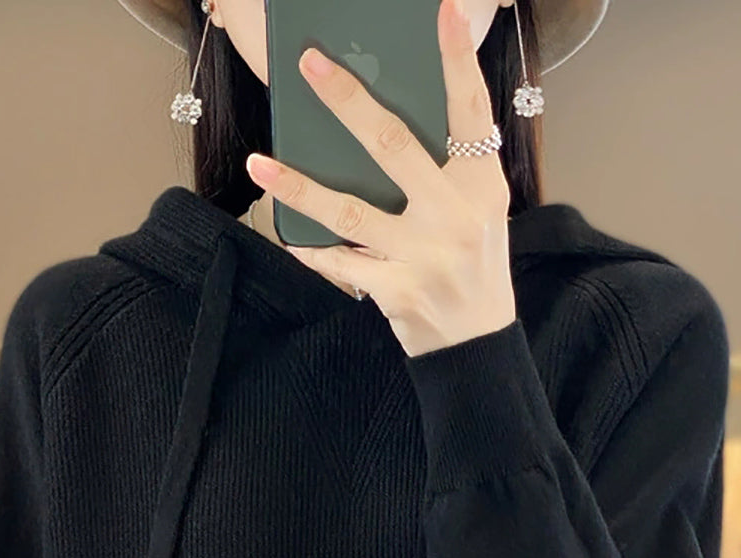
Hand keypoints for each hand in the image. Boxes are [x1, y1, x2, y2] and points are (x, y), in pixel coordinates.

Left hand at [246, 0, 516, 358]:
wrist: (477, 342)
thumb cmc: (473, 266)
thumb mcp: (479, 210)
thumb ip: (448, 167)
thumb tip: (380, 123)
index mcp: (481, 186)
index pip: (470, 111)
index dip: (456, 60)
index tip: (441, 10)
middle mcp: (454, 216)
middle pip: (393, 146)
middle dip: (348, 101)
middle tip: (310, 64)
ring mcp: (424, 255)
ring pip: (350, 210)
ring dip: (299, 186)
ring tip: (259, 161)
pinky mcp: (397, 291)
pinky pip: (341, 264)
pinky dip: (312, 251)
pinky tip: (285, 236)